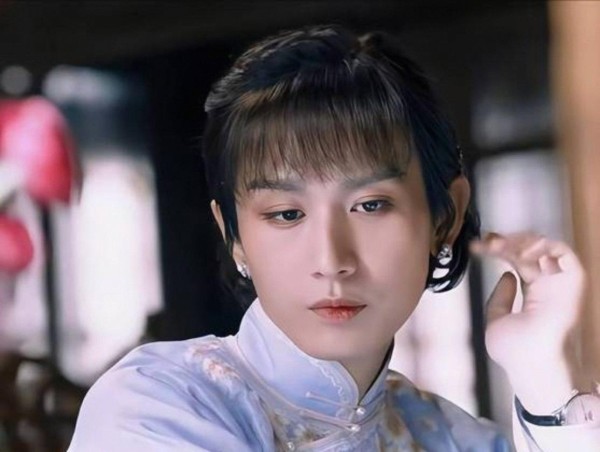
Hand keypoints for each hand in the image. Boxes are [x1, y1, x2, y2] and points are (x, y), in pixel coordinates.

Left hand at [471, 232, 584, 412]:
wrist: (533, 365)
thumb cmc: (517, 353)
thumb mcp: (496, 321)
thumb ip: (499, 298)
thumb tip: (506, 276)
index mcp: (534, 295)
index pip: (518, 262)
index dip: (498, 250)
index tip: (478, 246)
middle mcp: (548, 287)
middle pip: (529, 252)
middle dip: (506, 242)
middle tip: (488, 242)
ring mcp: (560, 284)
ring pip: (545, 248)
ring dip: (522, 241)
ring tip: (501, 247)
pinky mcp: (573, 283)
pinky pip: (564, 254)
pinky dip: (544, 245)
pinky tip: (521, 252)